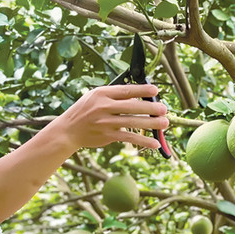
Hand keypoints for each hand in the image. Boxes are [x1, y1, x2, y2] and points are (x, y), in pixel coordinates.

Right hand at [52, 84, 168, 151]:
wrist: (68, 131)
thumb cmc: (85, 112)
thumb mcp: (95, 97)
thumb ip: (114, 96)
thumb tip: (138, 98)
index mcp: (102, 94)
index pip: (125, 90)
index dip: (142, 90)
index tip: (155, 90)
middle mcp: (103, 107)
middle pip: (132, 107)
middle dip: (150, 108)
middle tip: (164, 109)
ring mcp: (106, 123)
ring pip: (133, 123)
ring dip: (151, 124)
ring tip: (165, 124)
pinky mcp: (108, 136)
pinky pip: (129, 138)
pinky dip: (143, 141)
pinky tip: (154, 143)